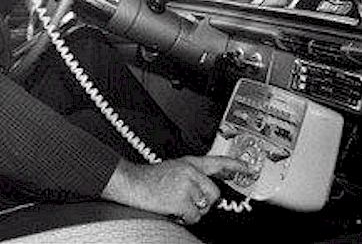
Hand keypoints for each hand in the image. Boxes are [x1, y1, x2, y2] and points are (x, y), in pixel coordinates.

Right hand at [103, 156, 251, 224]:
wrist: (132, 182)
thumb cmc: (150, 179)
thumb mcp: (173, 169)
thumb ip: (192, 176)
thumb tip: (207, 192)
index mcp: (189, 163)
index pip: (216, 162)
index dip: (234, 165)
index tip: (248, 168)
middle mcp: (191, 171)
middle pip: (214, 193)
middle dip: (203, 203)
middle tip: (187, 201)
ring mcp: (187, 184)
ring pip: (204, 207)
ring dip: (192, 210)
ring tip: (175, 202)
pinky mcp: (183, 198)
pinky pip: (194, 216)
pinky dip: (184, 217)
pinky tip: (172, 208)